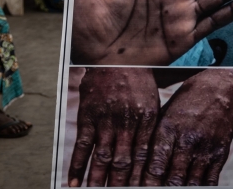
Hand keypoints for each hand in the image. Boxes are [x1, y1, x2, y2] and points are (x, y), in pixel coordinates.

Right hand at [68, 68, 159, 186]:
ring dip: (98, 182)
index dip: (141, 179)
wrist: (114, 56)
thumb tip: (158, 156)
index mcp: (146, 118)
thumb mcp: (152, 101)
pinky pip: (82, 145)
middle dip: (120, 186)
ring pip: (103, 158)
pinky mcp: (87, 115)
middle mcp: (127, 121)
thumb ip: (152, 127)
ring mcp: (106, 119)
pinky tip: (75, 184)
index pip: (144, 158)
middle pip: (124, 163)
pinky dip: (77, 166)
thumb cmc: (137, 80)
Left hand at [144, 69, 232, 185]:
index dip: (146, 184)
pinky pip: (210, 182)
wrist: (219, 89)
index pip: (155, 165)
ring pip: (191, 185)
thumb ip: (155, 138)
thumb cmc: (187, 101)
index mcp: (168, 128)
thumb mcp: (166, 113)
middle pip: (172, 179)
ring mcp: (205, 149)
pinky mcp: (220, 155)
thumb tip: (141, 163)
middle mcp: (187, 141)